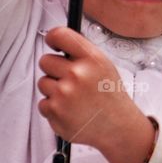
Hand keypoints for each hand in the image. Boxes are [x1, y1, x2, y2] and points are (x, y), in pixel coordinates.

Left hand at [37, 27, 152, 162]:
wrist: (118, 127)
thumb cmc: (110, 96)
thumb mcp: (104, 66)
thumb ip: (81, 53)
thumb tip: (58, 41)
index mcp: (91, 59)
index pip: (59, 35)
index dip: (52, 39)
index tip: (53, 44)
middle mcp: (77, 74)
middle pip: (45, 61)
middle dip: (54, 69)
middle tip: (70, 80)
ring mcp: (64, 94)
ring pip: (43, 83)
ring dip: (54, 90)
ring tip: (74, 98)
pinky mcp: (55, 111)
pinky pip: (43, 103)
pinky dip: (54, 108)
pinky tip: (71, 110)